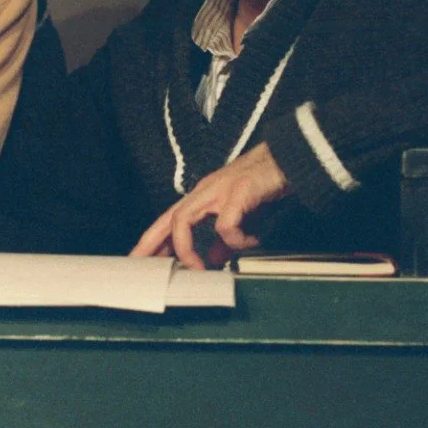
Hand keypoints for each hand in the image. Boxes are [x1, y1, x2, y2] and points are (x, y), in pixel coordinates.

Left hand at [129, 144, 292, 269]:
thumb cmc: (262, 186)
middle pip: (169, 218)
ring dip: (187, 248)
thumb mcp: (239, 216)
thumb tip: (214, 259)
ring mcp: (219, 189)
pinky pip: (225, 224)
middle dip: (153, 244)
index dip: (153, 239)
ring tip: (199, 268)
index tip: (140, 260)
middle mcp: (205, 191)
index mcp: (203, 196)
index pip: (169, 219)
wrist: (287, 158)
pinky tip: (249, 242)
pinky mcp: (239, 191)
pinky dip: (235, 239)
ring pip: (185, 219)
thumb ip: (223, 237)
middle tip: (145, 268)